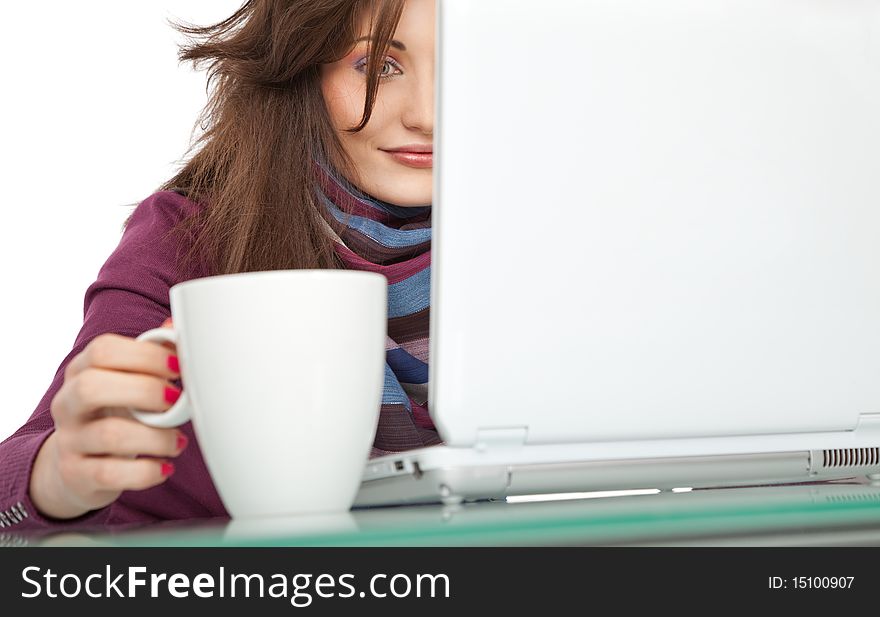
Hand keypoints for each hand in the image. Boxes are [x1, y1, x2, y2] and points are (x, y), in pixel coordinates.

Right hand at [29, 318, 186, 519]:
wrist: (81, 467)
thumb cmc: (117, 413)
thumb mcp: (130, 381)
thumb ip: (153, 356)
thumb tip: (175, 327)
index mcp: (82, 370)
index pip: (102, 350)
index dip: (146, 356)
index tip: (179, 367)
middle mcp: (68, 402)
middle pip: (92, 387)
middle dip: (144, 391)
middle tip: (175, 401)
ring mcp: (69, 440)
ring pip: (109, 434)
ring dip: (157, 437)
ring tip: (179, 441)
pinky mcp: (77, 475)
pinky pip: (110, 474)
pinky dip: (146, 472)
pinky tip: (164, 466)